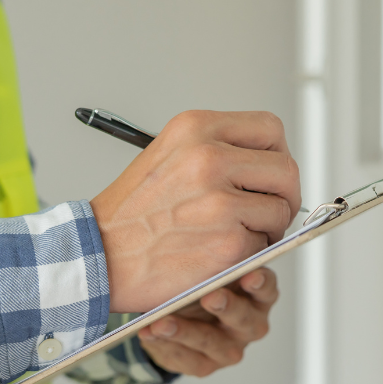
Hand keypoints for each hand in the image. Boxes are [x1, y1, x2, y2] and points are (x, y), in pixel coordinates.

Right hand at [90, 110, 300, 312]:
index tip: (270, 175)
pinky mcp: (227, 242)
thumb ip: (218, 148)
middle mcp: (209, 157)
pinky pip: (264, 245)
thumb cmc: (132, 213)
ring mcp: (220, 201)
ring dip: (268, 228)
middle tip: (271, 211)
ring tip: (237, 233)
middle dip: (285, 195)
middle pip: (286, 169)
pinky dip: (250, 254)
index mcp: (196, 128)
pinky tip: (219, 252)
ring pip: (280, 209)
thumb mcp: (170, 154)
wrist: (96, 255)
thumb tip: (270, 162)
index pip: (270, 129)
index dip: (278, 155)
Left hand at [137, 268, 276, 376]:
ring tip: (162, 322)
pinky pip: (188, 359)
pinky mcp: (206, 365)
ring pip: (213, 344)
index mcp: (258, 297)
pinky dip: (167, 346)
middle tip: (210, 296)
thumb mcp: (209, 270)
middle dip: (227, 307)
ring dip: (187, 332)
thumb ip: (212, 263)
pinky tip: (150, 333)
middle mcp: (250, 325)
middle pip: (245, 320)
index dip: (261, 283)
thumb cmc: (199, 284)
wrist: (176, 313)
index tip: (250, 275)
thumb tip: (201, 247)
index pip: (267, 290)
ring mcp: (229, 349)